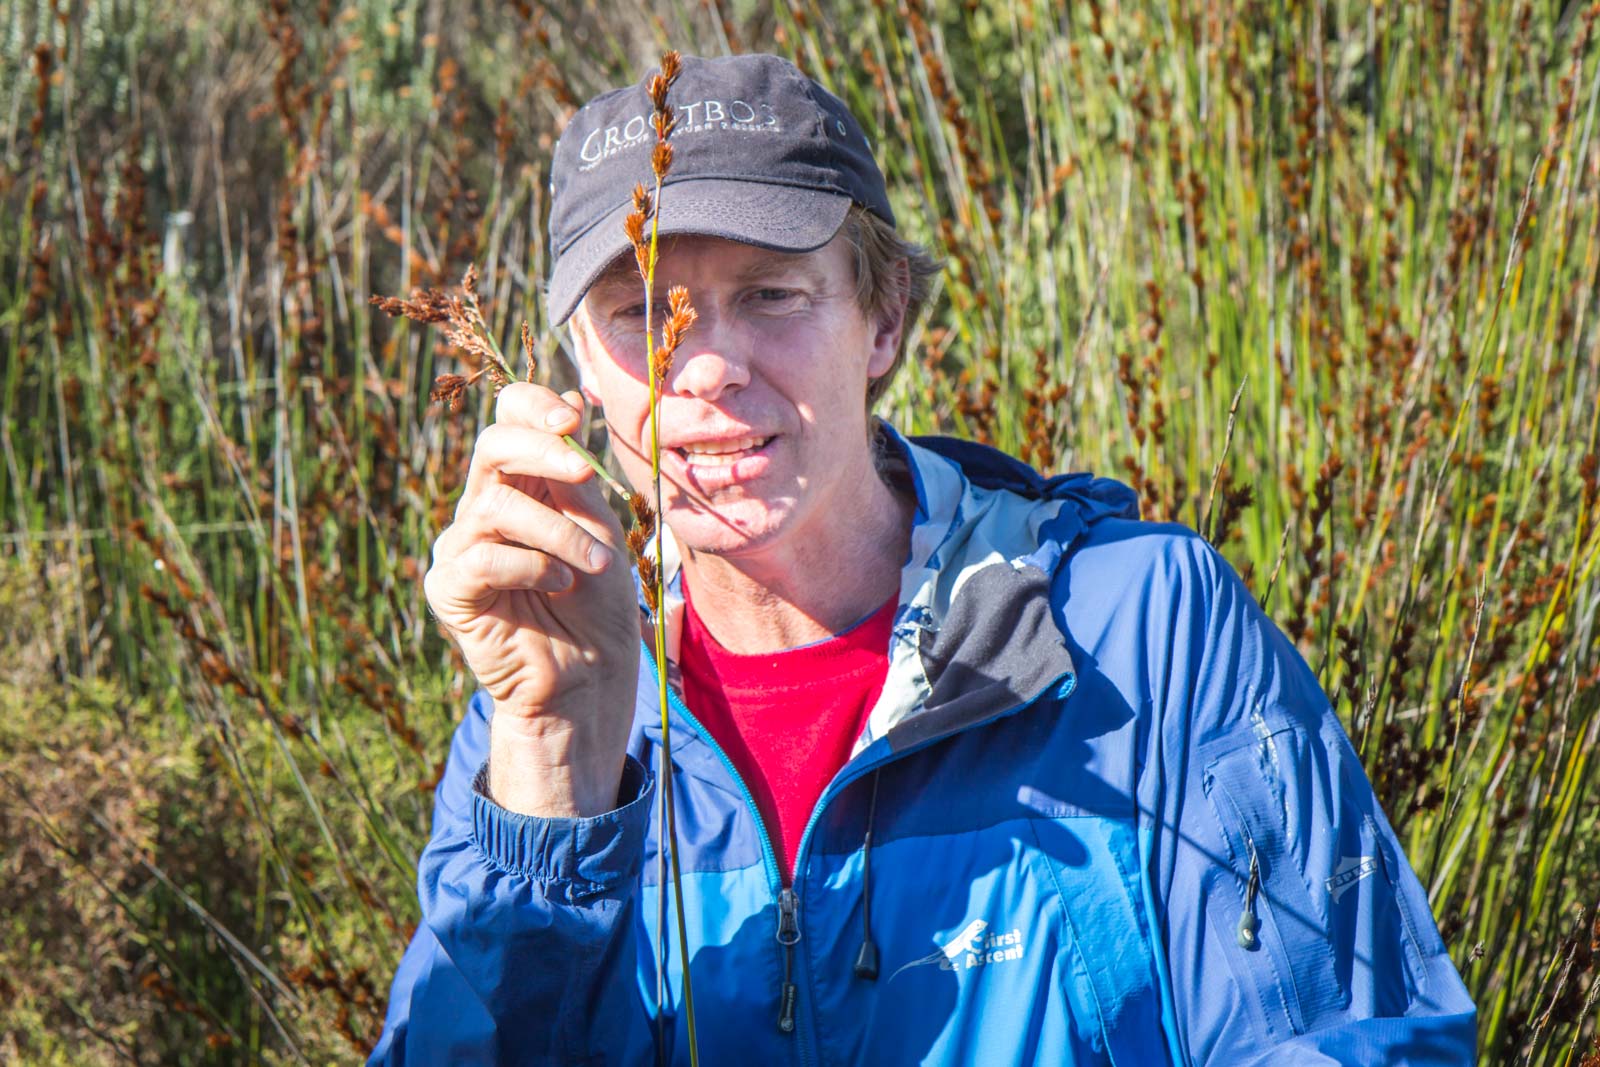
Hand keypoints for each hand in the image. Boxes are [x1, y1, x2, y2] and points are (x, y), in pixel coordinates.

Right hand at [424, 383, 639, 815]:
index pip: (507, 419)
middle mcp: (483, 507)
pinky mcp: (450, 590)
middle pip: (492, 447)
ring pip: (495, 507)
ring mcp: (461, 547)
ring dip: (558, 531)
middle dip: (542, 452)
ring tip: (596, 564)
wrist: (590, 674)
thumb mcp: (598, 526)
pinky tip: (559, 585)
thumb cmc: (598, 602)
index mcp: (522, 484)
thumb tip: (568, 401)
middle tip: (586, 475)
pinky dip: (531, 566)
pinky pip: (483, 558)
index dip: (531, 406)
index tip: (572, 418)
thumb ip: (576, 475)